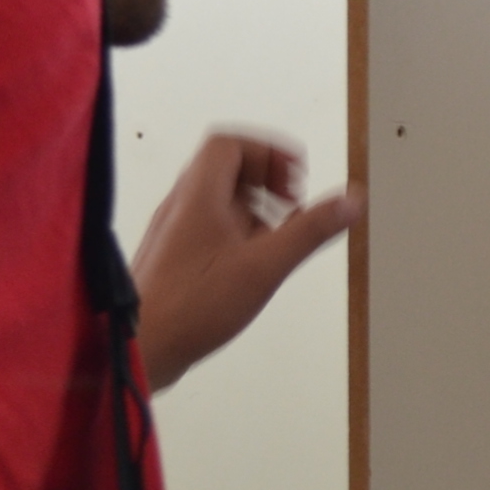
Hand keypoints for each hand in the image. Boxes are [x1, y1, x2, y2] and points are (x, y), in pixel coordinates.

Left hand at [130, 131, 356, 392]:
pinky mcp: (175, 258)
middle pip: (224, 167)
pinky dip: (239, 232)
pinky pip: (210, 228)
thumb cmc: (191, 306)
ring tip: (279, 235)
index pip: (229, 143)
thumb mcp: (265, 266)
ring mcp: (175, 232)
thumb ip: (310, 231)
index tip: (296, 174)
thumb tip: (349, 201)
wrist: (139, 346)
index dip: (268, 150)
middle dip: (267, 178)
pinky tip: (254, 265)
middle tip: (292, 200)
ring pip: (218, 199)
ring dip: (255, 207)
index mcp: (199, 195)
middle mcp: (182, 206)